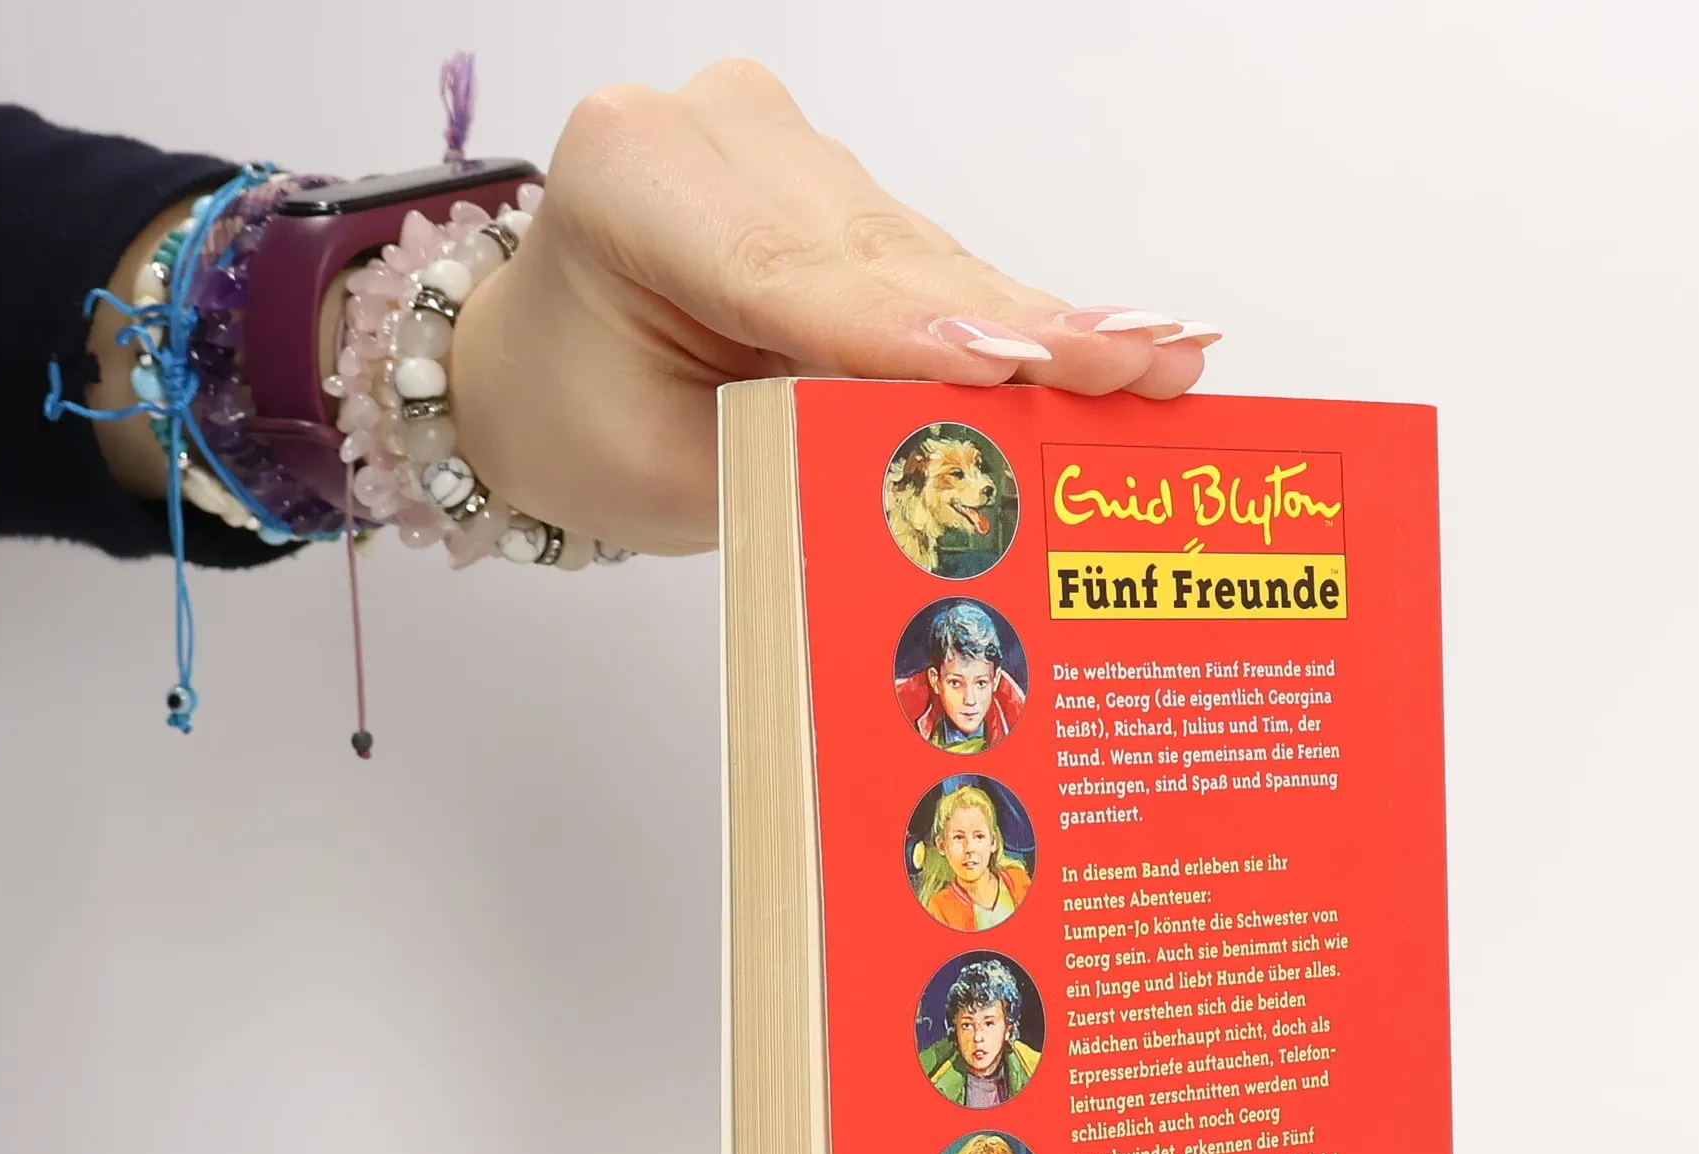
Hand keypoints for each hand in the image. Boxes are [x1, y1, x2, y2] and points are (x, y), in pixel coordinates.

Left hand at [451, 61, 1218, 556]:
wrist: (539, 375)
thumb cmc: (583, 429)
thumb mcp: (674, 473)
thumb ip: (798, 452)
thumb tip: (950, 449)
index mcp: (631, 183)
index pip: (789, 273)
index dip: (914, 329)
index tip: (1021, 364)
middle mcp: (712, 135)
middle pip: (881, 257)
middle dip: (1016, 330)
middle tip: (1148, 369)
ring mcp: (775, 143)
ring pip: (923, 256)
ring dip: (1039, 326)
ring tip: (1159, 363)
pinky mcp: (824, 175)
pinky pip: (928, 259)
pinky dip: (1012, 315)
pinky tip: (1112, 335)